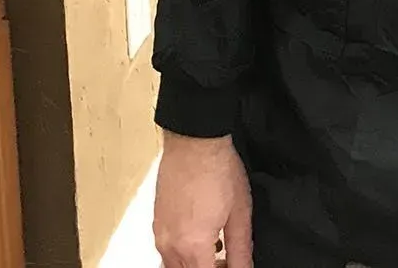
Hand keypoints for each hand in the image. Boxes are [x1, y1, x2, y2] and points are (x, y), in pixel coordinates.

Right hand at [155, 132, 252, 267]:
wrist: (194, 142)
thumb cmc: (218, 170)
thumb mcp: (239, 214)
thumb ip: (240, 249)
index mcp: (193, 246)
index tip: (232, 265)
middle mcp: (170, 245)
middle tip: (228, 260)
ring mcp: (160, 234)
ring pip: (174, 266)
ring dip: (195, 264)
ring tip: (217, 248)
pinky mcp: (156, 223)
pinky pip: (167, 251)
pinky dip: (184, 252)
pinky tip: (202, 235)